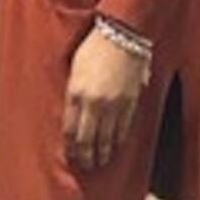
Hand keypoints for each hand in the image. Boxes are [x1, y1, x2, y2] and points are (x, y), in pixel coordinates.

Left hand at [63, 28, 148, 174]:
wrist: (122, 34)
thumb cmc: (94, 46)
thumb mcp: (75, 68)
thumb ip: (73, 92)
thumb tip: (73, 113)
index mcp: (75, 92)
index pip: (70, 130)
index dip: (70, 148)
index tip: (70, 156)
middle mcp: (93, 102)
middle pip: (87, 140)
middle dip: (85, 156)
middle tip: (84, 165)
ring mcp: (113, 104)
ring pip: (106, 138)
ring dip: (101, 153)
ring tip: (99, 161)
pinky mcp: (130, 102)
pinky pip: (122, 129)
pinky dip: (117, 141)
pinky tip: (114, 147)